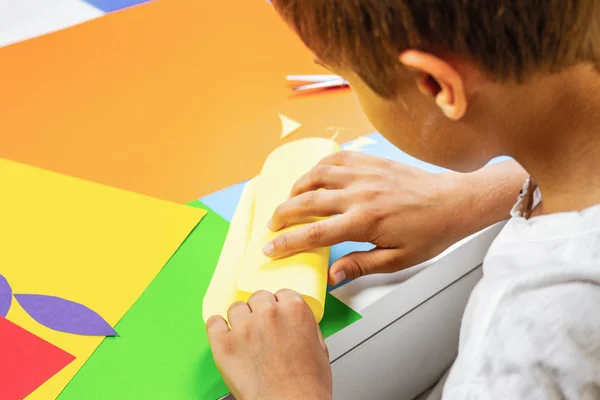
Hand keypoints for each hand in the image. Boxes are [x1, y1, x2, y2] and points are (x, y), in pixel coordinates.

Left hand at [207, 289, 331, 399]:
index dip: (279, 307)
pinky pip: (213, 323)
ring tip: (245, 337)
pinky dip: (218, 328)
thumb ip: (305, 325)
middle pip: (258, 298)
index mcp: (294, 310)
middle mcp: (268, 313)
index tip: (276, 316)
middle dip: (260, 311)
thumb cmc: (306, 386)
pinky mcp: (224, 343)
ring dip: (240, 320)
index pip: (281, 294)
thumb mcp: (320, 347)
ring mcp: (244, 327)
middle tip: (262, 330)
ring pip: (235, 308)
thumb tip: (295, 320)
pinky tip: (225, 336)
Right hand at [264, 152, 524, 284]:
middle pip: (307, 201)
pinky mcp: (371, 161)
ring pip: (317, 175)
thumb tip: (331, 276)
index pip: (314, 233)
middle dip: (283, 214)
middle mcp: (359, 194)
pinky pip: (335, 157)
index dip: (287, 242)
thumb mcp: (397, 259)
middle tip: (272, 225)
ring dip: (296, 188)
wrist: (454, 201)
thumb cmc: (429, 233)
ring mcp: (364, 173)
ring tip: (288, 201)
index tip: (269, 248)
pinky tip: (313, 176)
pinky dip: (318, 166)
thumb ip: (360, 265)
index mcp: (364, 222)